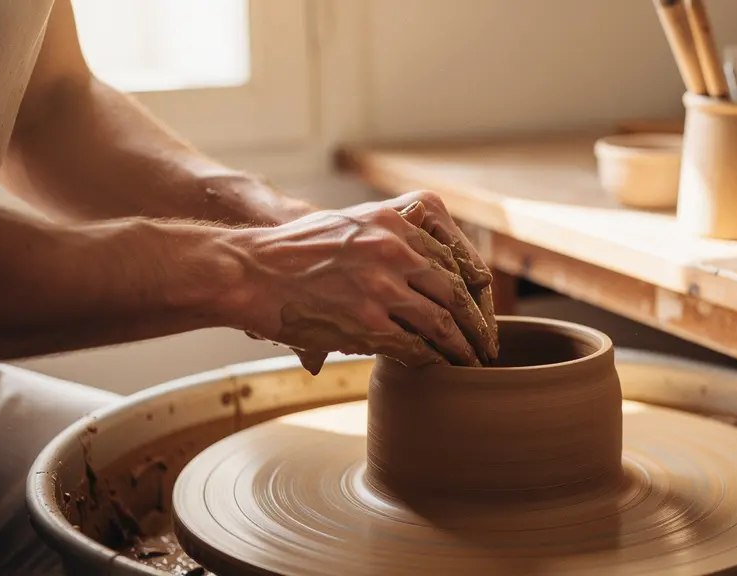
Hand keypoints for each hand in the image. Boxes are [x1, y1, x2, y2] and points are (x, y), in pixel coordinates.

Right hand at [224, 191, 497, 373]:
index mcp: (393, 223)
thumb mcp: (350, 226)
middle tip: (487, 343)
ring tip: (472, 362)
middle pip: (456, 291)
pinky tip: (438, 368)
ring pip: (442, 322)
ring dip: (462, 347)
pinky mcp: (366, 321)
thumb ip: (388, 241)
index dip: (473, 289)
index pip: (452, 258)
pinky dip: (431, 360)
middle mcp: (394, 250)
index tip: (482, 306)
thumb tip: (421, 264)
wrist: (250, 270)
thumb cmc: (294, 253)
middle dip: (477, 322)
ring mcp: (382, 286)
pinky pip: (414, 345)